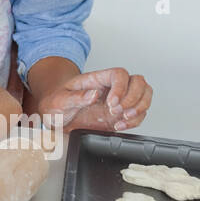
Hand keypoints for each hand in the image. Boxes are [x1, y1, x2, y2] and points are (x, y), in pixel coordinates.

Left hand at [36, 67, 151, 131]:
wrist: (55, 116)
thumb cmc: (56, 102)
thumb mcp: (60, 100)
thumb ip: (76, 97)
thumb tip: (93, 94)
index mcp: (97, 79)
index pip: (119, 74)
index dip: (121, 87)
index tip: (112, 103)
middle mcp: (111, 87)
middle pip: (138, 81)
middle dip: (134, 98)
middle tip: (118, 112)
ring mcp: (118, 101)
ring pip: (144, 94)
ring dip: (140, 108)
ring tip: (124, 119)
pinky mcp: (121, 115)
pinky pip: (139, 114)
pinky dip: (136, 121)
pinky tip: (120, 126)